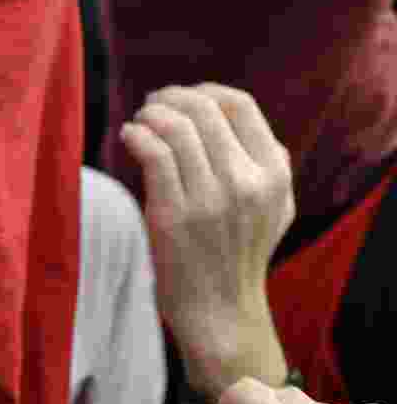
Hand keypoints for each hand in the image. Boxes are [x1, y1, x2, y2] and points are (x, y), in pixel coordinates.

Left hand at [120, 83, 293, 391]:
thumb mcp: (274, 210)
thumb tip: (236, 118)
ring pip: (176, 128)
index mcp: (273, 174)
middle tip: (151, 104)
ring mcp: (210, 199)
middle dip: (170, 98)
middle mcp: (246, 182)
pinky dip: (137, 135)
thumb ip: (267, 164)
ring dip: (150, 114)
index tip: (182, 98)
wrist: (221, 312)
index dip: (204, 92)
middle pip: (203, 110)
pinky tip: (129, 136)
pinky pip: (154, 154)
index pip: (239, 105)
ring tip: (139, 121)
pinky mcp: (174, 215)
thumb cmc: (239, 256)